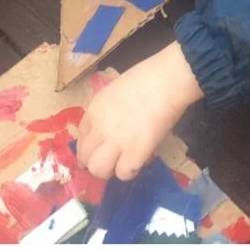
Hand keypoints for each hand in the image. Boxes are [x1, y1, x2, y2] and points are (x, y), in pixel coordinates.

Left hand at [77, 42, 203, 181]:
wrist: (168, 78)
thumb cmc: (150, 76)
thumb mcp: (117, 90)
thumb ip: (109, 110)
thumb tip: (114, 125)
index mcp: (94, 111)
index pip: (81, 139)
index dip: (92, 146)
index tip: (103, 147)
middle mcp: (99, 129)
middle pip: (85, 159)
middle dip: (97, 161)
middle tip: (114, 157)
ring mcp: (115, 142)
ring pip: (99, 171)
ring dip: (111, 169)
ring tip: (125, 161)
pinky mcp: (134, 152)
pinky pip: (123, 173)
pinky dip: (131, 170)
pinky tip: (141, 159)